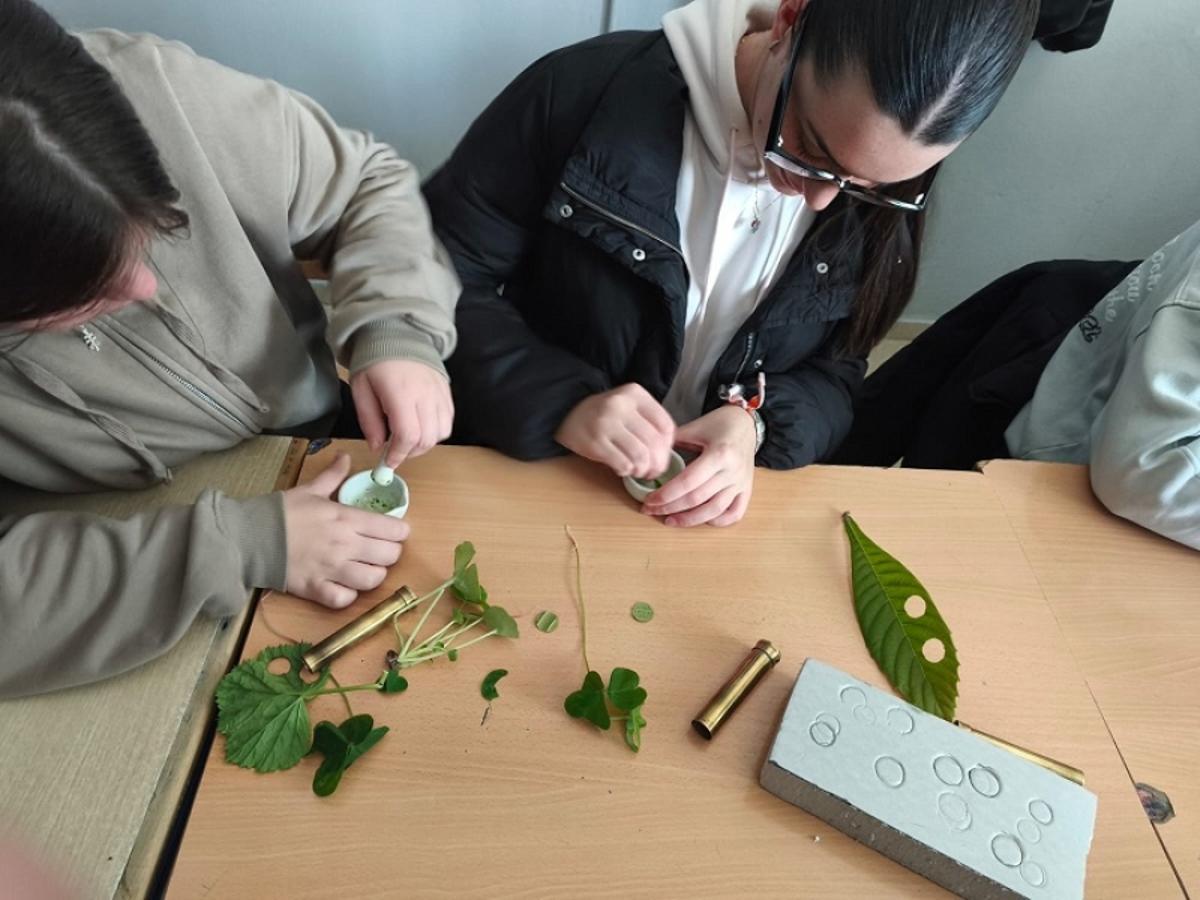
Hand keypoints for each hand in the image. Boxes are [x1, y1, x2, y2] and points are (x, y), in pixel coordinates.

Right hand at [281, 453, 409, 607]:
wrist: (249, 536)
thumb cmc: (281, 512)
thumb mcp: (310, 489)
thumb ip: (333, 475)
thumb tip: (345, 456)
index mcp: (346, 518)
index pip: (392, 529)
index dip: (399, 531)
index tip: (394, 531)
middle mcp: (345, 545)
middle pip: (390, 555)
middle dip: (391, 553)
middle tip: (381, 550)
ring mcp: (332, 569)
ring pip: (373, 580)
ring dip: (374, 575)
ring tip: (366, 569)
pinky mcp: (316, 589)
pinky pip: (345, 599)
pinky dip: (348, 596)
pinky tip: (344, 587)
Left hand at [351, 359, 453, 465]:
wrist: (397, 333)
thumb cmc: (375, 361)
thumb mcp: (361, 389)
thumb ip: (369, 420)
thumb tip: (377, 447)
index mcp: (400, 393)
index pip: (408, 435)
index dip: (398, 454)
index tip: (388, 462)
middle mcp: (425, 395)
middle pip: (427, 438)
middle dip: (410, 452)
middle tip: (395, 451)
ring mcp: (439, 393)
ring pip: (441, 432)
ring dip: (425, 443)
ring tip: (408, 438)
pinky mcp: (447, 392)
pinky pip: (448, 420)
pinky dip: (436, 431)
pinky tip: (421, 426)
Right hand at [555, 383, 675, 478]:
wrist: (566, 412)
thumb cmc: (604, 414)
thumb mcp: (629, 405)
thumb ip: (649, 421)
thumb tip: (667, 452)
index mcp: (635, 393)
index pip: (666, 425)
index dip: (668, 446)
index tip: (662, 455)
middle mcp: (621, 405)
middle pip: (654, 443)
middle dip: (658, 464)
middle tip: (653, 471)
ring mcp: (606, 423)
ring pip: (640, 456)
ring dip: (643, 470)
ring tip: (638, 471)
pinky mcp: (594, 442)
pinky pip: (623, 464)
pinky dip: (627, 471)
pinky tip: (623, 469)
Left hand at [642, 405, 755, 526]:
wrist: (746, 423)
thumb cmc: (719, 424)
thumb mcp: (694, 427)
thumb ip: (672, 442)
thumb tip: (650, 460)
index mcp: (720, 453)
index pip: (687, 481)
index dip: (665, 495)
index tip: (649, 500)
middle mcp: (732, 471)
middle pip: (697, 498)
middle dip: (670, 508)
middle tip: (651, 510)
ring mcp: (741, 483)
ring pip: (714, 510)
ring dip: (689, 520)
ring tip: (670, 521)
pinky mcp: (746, 489)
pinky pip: (735, 513)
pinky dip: (718, 521)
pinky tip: (701, 520)